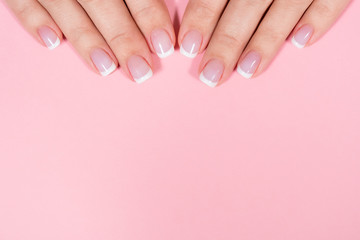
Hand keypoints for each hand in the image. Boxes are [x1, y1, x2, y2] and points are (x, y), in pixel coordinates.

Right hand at [4, 0, 174, 82]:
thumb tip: (157, 15)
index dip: (149, 16)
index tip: (163, 45)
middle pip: (102, 2)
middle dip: (123, 39)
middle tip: (140, 70)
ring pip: (64, 5)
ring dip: (85, 39)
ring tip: (106, 68)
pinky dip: (33, 19)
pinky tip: (51, 41)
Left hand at [178, 0, 351, 86]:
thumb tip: (197, 11)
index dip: (202, 18)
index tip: (189, 47)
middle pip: (247, 5)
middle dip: (227, 42)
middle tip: (211, 75)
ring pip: (285, 8)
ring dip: (265, 42)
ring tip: (247, 71)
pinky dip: (318, 19)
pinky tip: (301, 42)